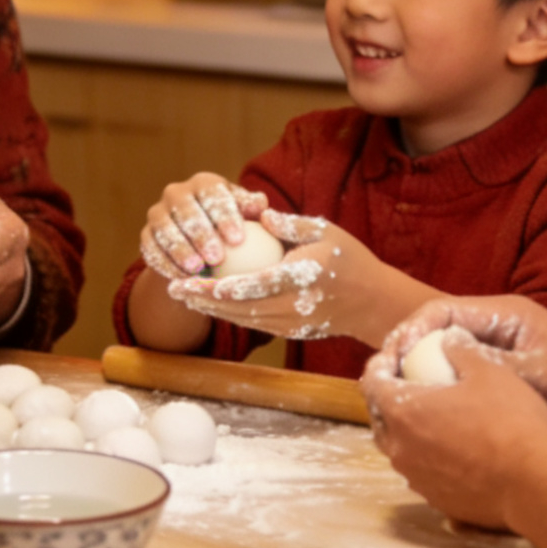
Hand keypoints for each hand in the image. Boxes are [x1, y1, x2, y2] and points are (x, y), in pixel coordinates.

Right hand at [139, 173, 266, 278]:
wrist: (200, 247)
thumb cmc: (232, 229)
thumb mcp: (246, 218)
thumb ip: (252, 209)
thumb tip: (260, 204)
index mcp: (204, 183)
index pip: (212, 193)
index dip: (224, 215)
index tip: (238, 241)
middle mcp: (176, 193)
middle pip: (186, 210)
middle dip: (201, 234)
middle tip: (217, 258)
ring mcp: (158, 213)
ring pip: (165, 229)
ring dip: (180, 250)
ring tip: (197, 270)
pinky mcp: (146, 235)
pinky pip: (151, 248)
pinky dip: (165, 263)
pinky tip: (180, 279)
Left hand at [166, 212, 414, 344]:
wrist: (373, 304)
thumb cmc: (350, 261)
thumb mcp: (325, 232)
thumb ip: (290, 225)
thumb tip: (260, 216)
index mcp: (298, 279)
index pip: (250, 286)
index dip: (217, 286)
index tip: (190, 279)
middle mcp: (290, 307)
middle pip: (237, 308)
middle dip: (202, 300)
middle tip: (173, 289)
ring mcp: (289, 323)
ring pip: (241, 319)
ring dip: (211, 309)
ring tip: (184, 296)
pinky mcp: (289, 332)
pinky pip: (253, 323)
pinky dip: (230, 314)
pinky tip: (211, 304)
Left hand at [363, 337, 546, 532]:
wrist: (534, 484)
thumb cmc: (510, 422)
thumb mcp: (489, 370)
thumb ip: (461, 348)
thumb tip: (447, 337)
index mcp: (404, 412)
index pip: (372, 382)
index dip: (380, 364)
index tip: (395, 356)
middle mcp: (400, 449)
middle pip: (380, 418)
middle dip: (388, 399)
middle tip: (410, 384)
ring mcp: (416, 478)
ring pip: (399, 448)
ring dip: (407, 430)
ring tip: (431, 415)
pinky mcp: (436, 499)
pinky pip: (421, 471)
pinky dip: (427, 456)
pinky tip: (453, 447)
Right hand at [379, 296, 546, 453]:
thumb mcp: (540, 370)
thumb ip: (495, 365)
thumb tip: (444, 365)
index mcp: (501, 316)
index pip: (441, 312)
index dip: (409, 330)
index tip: (389, 357)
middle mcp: (492, 336)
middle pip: (434, 339)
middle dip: (405, 359)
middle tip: (382, 388)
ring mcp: (494, 365)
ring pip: (442, 369)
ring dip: (420, 386)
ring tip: (397, 411)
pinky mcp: (498, 394)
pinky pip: (459, 394)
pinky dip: (441, 406)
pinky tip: (427, 429)